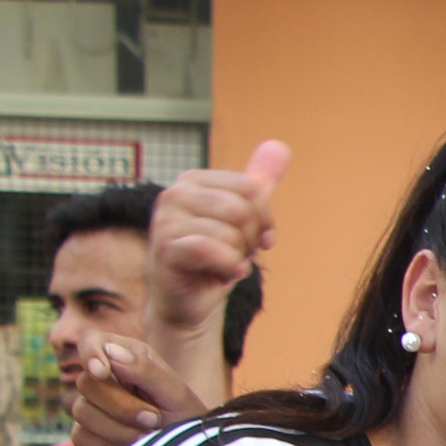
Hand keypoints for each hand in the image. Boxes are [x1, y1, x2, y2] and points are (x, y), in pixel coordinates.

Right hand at [67, 335, 213, 445]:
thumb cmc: (183, 416)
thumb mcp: (175, 392)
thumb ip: (145, 370)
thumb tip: (111, 352)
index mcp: (124, 357)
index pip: (91, 341)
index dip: (90, 353)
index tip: (101, 372)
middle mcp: (102, 379)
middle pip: (86, 383)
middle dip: (121, 406)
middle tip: (154, 418)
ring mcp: (89, 406)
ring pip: (82, 412)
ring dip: (119, 430)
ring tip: (147, 436)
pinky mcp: (85, 434)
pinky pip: (82, 439)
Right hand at [151, 140, 285, 315]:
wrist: (189, 300)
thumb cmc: (215, 258)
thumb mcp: (242, 217)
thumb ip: (259, 181)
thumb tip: (280, 144)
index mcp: (193, 180)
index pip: (252, 190)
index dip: (263, 221)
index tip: (254, 239)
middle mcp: (175, 194)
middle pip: (244, 210)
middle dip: (249, 240)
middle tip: (232, 254)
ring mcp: (165, 221)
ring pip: (232, 234)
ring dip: (237, 258)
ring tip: (219, 264)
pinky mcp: (165, 249)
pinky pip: (216, 251)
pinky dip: (226, 269)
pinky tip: (216, 274)